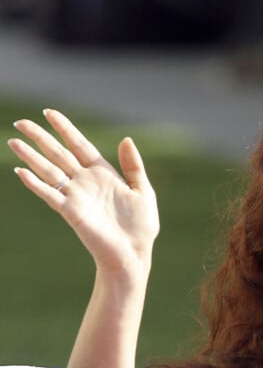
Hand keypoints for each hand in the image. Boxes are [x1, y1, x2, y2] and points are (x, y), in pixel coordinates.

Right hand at [8, 110, 159, 277]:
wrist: (133, 254)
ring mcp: (76, 196)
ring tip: (13, 141)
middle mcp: (85, 182)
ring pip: (49, 170)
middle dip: (40, 137)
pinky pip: (50, 195)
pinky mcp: (71, 212)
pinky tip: (21, 172)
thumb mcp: (143, 191)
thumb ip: (133, 166)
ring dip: (31, 156)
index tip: (49, 113)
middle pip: (59, 153)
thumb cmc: (141, 227)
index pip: (79, 145)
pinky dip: (35, 184)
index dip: (65, 129)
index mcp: (103, 174)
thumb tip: (125, 139)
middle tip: (21, 122)